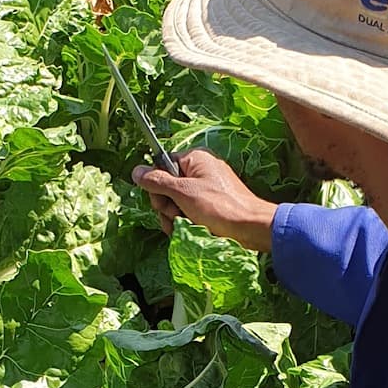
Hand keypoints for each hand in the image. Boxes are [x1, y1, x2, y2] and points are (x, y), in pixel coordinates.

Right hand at [131, 150, 276, 251]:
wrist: (251, 227)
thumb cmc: (220, 206)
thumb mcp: (183, 193)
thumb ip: (157, 181)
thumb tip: (136, 171)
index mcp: (195, 158)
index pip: (162, 166)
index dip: (157, 186)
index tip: (162, 202)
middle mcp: (201, 170)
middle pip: (167, 186)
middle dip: (166, 205)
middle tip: (176, 216)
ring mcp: (207, 187)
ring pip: (177, 201)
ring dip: (175, 217)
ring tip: (185, 225)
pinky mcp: (212, 204)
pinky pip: (190, 209)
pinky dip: (187, 221)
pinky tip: (191, 229)